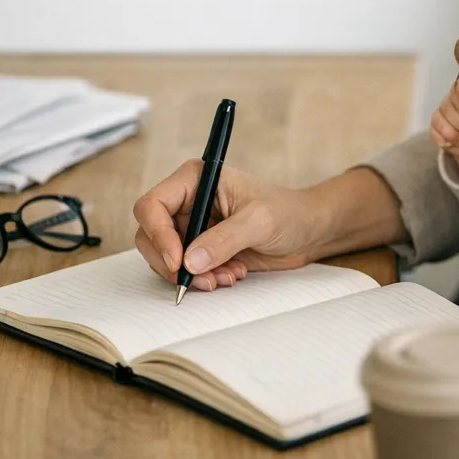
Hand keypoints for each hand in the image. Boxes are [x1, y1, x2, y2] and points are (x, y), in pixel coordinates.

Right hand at [133, 161, 322, 290]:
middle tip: (201, 279)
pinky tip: (231, 275)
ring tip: (226, 276)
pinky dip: (202, 279)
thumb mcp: (259, 222)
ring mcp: (193, 226)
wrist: (308, 231)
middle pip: (150, 235)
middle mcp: (188, 201)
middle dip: (173, 263)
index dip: (158, 234)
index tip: (178, 262)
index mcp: (196, 179)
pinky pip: (184, 270)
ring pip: (165, 258)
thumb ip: (224, 239)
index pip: (153, 205)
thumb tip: (190, 261)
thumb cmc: (289, 213)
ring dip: (191, 275)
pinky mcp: (201, 248)